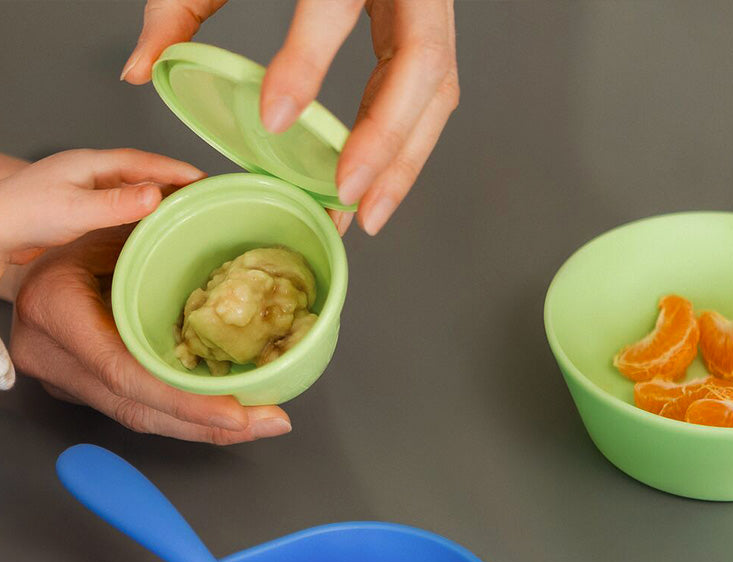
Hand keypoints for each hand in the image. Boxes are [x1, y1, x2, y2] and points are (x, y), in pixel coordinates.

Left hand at [0, 149, 203, 266]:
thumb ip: (118, 204)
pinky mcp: (82, 208)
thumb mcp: (76, 210)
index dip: (178, 170)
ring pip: (135, 189)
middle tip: (206, 195)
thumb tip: (157, 194)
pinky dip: (145, 212)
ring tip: (189, 209)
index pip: (145, 161)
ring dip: (163, 196)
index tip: (206, 179)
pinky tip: (154, 224)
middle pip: (144, 172)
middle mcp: (92, 173)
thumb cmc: (24, 215)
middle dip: (176, 181)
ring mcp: (87, 190)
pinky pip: (124, 205)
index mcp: (92, 164)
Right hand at [8, 229, 291, 442]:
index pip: (125, 372)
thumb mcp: (104, 224)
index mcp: (57, 312)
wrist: (26, 260)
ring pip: (143, 419)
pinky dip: (188, 416)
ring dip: (206, 428)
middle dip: (210, 425)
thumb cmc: (65, 234)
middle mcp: (56, 357)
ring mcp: (68, 380)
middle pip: (140, 410)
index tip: (236, 414)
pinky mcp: (85, 390)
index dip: (184, 401)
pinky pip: (140, 410)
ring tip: (261, 422)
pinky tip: (231, 417)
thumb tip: (212, 198)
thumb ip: (149, 229)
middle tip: (269, 422)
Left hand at [122, 0, 458, 235]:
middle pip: (420, 64)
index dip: (306, 62)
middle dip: (385, 139)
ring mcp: (428, 2)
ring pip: (438, 89)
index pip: (333, 4)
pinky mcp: (432, 28)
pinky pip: (434, 94)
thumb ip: (182, 3)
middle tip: (346, 196)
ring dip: (406, 161)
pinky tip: (379, 184)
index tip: (274, 119)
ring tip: (368, 216)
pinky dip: (408, 145)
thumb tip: (140, 69)